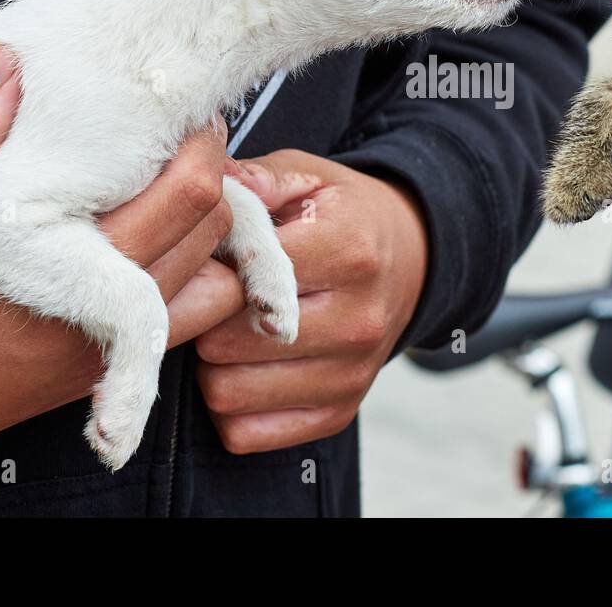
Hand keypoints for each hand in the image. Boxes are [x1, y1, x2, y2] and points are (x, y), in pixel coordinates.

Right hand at [0, 46, 244, 480]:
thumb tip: (5, 64)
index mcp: (71, 267)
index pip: (186, 197)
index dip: (201, 144)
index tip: (183, 110)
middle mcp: (108, 315)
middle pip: (213, 230)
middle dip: (212, 174)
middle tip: (184, 135)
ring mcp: (114, 347)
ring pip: (216, 279)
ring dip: (211, 231)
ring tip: (175, 187)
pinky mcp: (109, 367)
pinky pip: (187, 321)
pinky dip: (196, 278)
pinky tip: (158, 245)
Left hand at [196, 150, 427, 453]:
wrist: (411, 261)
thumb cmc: (344, 215)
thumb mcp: (309, 178)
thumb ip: (259, 179)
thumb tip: (210, 180)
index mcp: (350, 252)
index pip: (249, 280)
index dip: (207, 269)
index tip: (200, 259)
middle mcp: (358, 320)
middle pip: (228, 342)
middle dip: (202, 319)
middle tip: (202, 298)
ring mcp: (352, 374)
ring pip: (228, 393)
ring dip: (210, 366)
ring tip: (222, 331)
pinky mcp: (339, 413)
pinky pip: (245, 433)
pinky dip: (229, 406)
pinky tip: (241, 368)